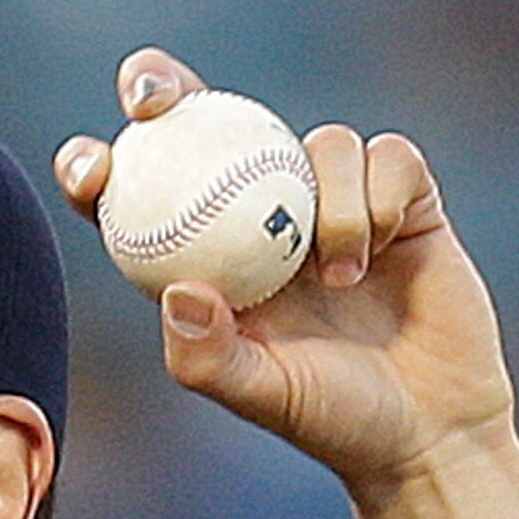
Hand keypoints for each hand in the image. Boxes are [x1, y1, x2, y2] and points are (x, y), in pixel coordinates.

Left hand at [54, 47, 517, 491]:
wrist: (429, 429)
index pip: (142, 195)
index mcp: (209, 258)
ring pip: (315, 142)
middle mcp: (264, 216)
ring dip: (326, 199)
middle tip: (153, 98)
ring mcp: (333, 200)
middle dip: (164, 88)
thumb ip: (208, 355)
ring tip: (338, 277)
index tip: (89, 168)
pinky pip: (386, 155)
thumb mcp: (260, 395)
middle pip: (205, 124)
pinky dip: (379, 194)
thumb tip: (177, 290)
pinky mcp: (402, 196)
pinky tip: (383, 247)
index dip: (102, 167)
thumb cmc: (332, 418)